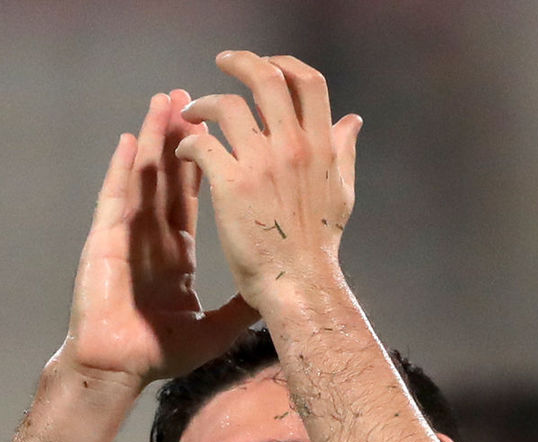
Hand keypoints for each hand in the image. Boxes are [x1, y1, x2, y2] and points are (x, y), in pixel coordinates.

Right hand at [64, 89, 256, 385]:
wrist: (120, 369)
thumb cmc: (159, 355)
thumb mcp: (216, 330)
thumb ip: (243, 307)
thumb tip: (277, 294)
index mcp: (176, 254)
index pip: (191, 197)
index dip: (201, 162)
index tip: (214, 129)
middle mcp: (152, 238)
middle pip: (167, 175)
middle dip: (178, 135)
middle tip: (189, 96)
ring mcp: (126, 236)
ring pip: (143, 176)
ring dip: (153, 138)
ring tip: (164, 101)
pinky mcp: (104, 242)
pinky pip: (115, 198)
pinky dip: (122, 169)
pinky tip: (131, 140)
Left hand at [175, 51, 360, 307]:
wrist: (299, 284)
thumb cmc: (318, 246)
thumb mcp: (341, 192)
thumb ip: (343, 152)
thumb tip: (351, 121)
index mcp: (320, 145)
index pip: (307, 82)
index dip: (284, 64)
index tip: (266, 64)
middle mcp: (292, 146)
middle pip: (267, 79)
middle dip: (241, 62)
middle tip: (222, 62)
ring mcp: (261, 164)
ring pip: (228, 106)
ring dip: (205, 103)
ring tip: (192, 113)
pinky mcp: (231, 184)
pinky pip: (203, 144)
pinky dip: (189, 142)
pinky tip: (185, 152)